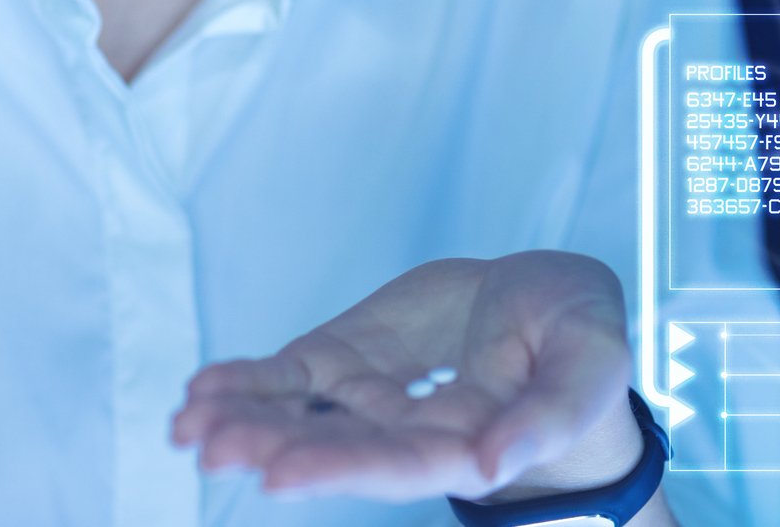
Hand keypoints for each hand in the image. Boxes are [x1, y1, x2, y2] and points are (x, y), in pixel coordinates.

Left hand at [171, 252, 642, 502]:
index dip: (340, 467)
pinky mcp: (349, 359)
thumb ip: (551, 414)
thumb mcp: (591, 362)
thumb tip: (492, 463)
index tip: (279, 474)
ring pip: (301, 416)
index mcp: (469, 445)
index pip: (399, 464)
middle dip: (271, 445)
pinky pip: (291, 376)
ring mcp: (372, 397)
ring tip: (188, 425)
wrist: (553, 304)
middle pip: (334, 446)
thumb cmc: (581, 340)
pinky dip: (247, 382)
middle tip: (211, 447)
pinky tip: (199, 392)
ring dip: (244, 420)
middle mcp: (409, 433)